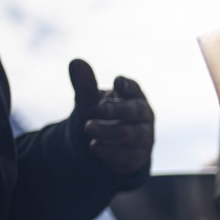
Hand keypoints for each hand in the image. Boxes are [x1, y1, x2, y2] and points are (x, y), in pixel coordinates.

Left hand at [68, 58, 153, 174]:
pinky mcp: (139, 157)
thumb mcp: (88, 99)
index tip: (117, 83)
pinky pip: (130, 156)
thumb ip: (84, 83)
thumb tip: (76, 61)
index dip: (128, 86)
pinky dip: (112, 152)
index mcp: (133, 96)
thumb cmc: (99, 115)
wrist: (100, 144)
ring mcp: (144, 137)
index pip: (135, 89)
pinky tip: (94, 146)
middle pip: (139, 111)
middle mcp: (143, 116)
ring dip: (111, 131)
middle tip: (100, 107)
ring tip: (88, 128)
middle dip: (120, 109)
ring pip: (134, 134)